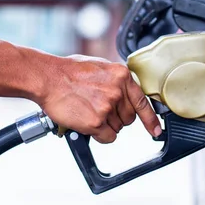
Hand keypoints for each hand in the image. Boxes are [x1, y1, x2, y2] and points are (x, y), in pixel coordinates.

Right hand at [37, 54, 161, 143]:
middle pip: (129, 118)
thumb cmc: (68, 71)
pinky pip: (108, 137)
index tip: (155, 130)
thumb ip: (116, 80)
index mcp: (121, 75)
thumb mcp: (100, 66)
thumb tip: (124, 92)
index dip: (150, 119)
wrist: (48, 78)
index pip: (142, 101)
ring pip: (117, 129)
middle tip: (99, 109)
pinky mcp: (96, 122)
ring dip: (105, 125)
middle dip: (117, 118)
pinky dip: (99, 134)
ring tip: (88, 111)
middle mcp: (118, 91)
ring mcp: (108, 107)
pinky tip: (87, 122)